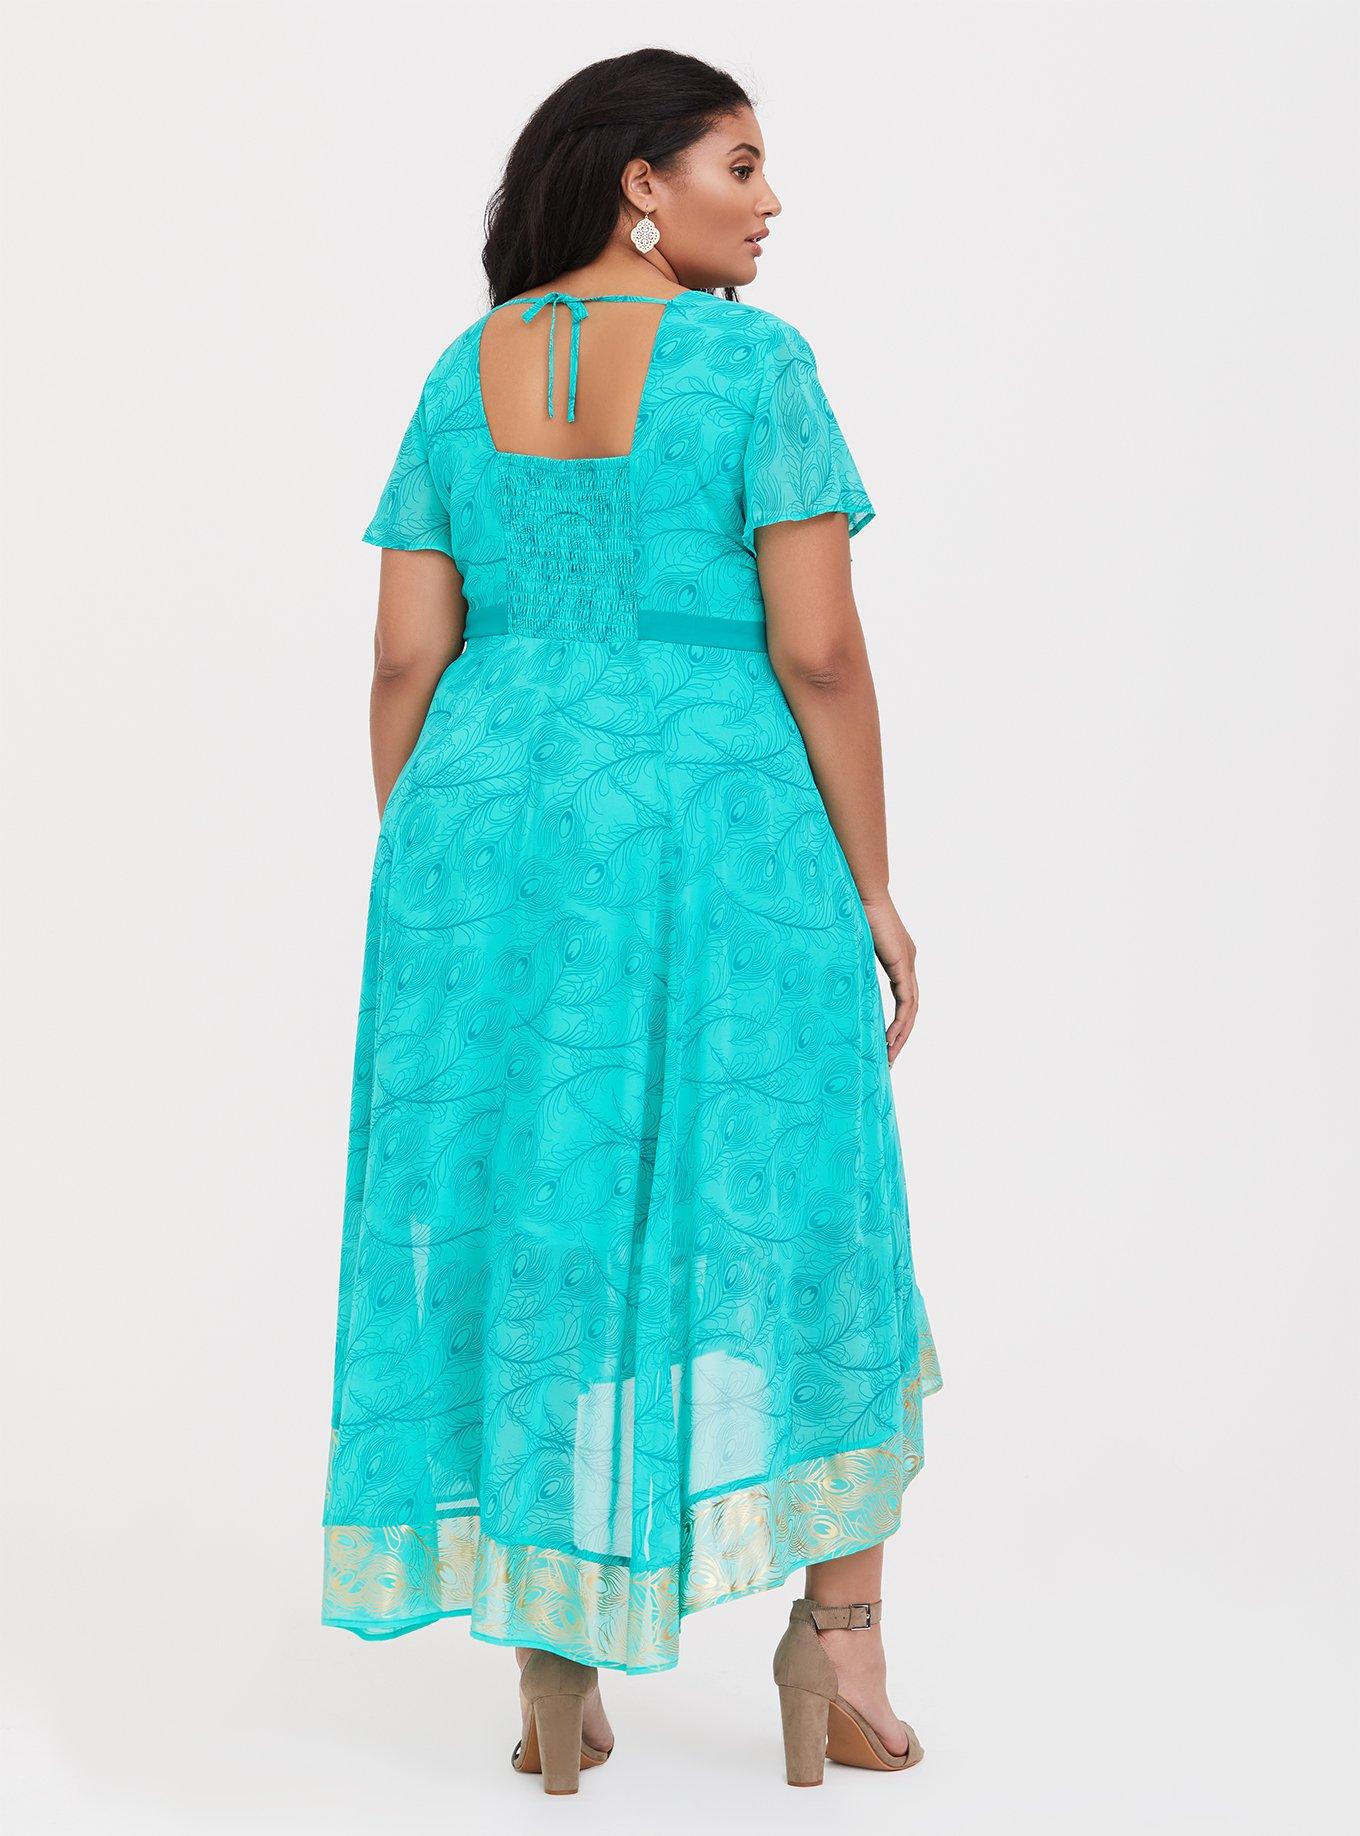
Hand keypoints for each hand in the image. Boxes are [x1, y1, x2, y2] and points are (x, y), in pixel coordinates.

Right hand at [860, 892, 917, 1063]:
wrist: (862, 889)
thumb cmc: (850, 909)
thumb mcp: (850, 944)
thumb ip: (849, 962)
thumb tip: (827, 974)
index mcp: (898, 957)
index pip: (902, 998)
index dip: (896, 1022)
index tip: (883, 1043)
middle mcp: (908, 962)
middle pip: (910, 1008)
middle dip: (901, 1036)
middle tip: (889, 1060)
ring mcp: (908, 963)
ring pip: (911, 1009)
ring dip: (901, 1036)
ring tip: (889, 1057)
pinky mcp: (904, 963)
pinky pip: (907, 1002)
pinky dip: (900, 1023)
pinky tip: (889, 1039)